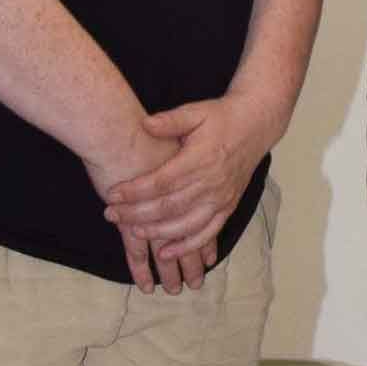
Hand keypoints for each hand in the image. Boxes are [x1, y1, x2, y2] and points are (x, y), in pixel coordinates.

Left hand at [103, 88, 283, 292]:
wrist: (255, 125)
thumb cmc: (221, 118)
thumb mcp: (195, 112)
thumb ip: (170, 121)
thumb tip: (144, 124)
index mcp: (200, 159)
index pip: (162, 181)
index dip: (135, 190)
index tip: (112, 194)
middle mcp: (212, 183)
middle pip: (169, 206)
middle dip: (137, 214)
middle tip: (111, 215)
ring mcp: (221, 198)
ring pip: (185, 224)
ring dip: (158, 233)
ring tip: (133, 232)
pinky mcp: (228, 208)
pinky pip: (207, 233)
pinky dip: (187, 246)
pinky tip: (166, 253)